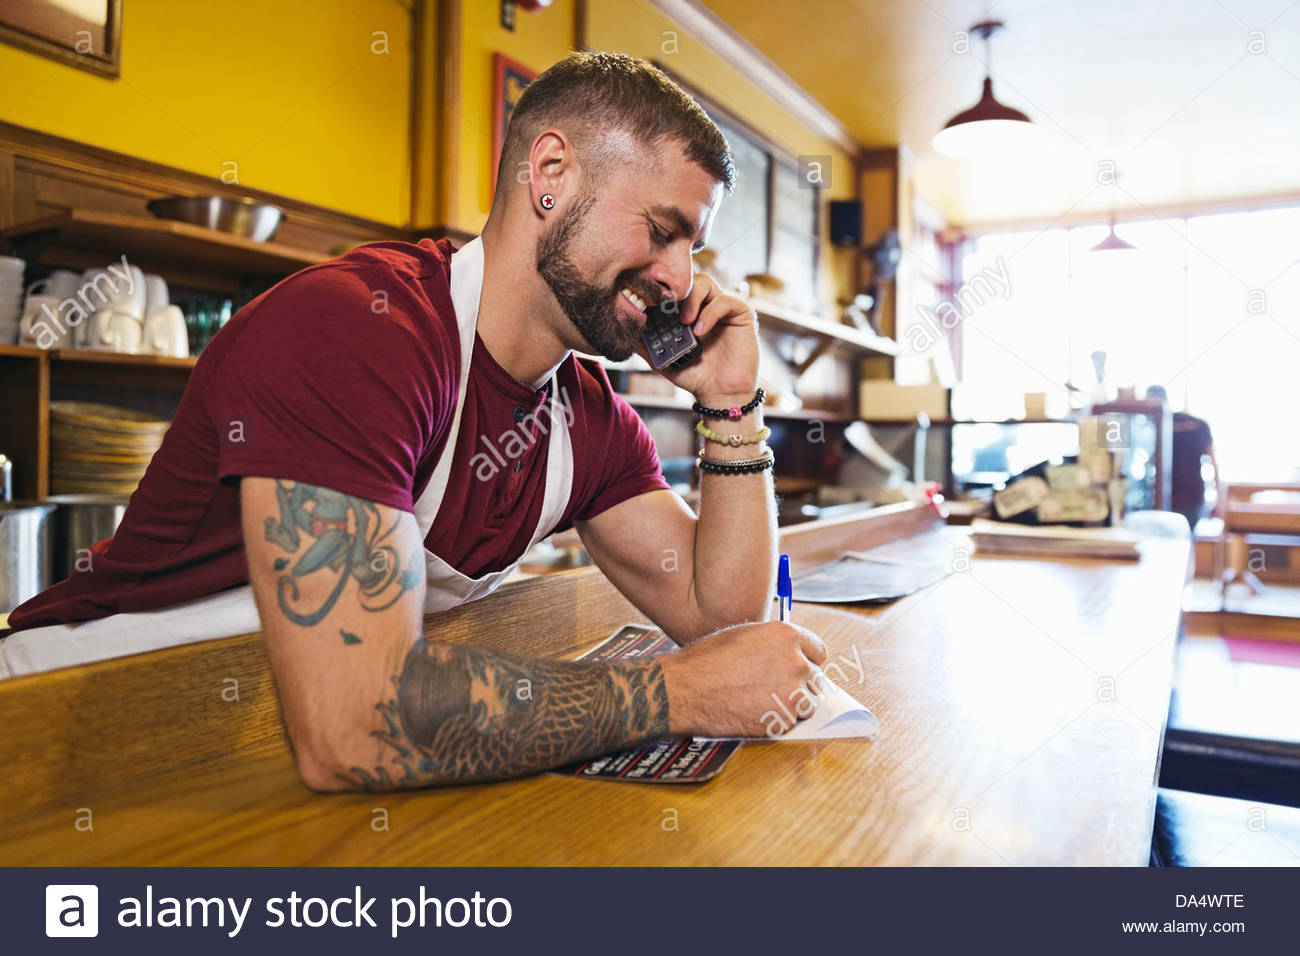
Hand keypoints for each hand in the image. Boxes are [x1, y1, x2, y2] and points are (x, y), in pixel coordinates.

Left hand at [635, 272, 759, 404]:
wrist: (720, 394)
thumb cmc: (694, 376)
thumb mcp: (663, 361)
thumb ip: (646, 346)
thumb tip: (623, 333)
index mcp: (687, 311)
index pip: (673, 289)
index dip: (661, 290)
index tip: (648, 299)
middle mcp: (705, 305)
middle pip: (688, 278)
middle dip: (675, 291)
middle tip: (666, 308)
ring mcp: (722, 307)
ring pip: (706, 282)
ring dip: (692, 298)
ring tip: (685, 322)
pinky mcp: (741, 313)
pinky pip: (725, 301)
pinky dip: (710, 313)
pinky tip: (699, 331)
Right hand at [658, 620, 828, 737]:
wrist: (686, 689)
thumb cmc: (706, 661)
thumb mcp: (743, 635)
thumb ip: (772, 643)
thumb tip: (784, 651)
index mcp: (786, 635)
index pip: (818, 650)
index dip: (808, 659)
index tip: (800, 667)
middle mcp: (796, 662)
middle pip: (815, 677)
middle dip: (799, 683)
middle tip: (774, 687)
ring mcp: (792, 693)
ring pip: (807, 703)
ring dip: (791, 704)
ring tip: (762, 701)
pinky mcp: (783, 720)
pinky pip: (791, 722)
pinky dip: (777, 721)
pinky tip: (754, 713)